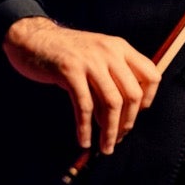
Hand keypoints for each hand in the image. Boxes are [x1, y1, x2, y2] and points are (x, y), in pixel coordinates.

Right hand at [2, 16, 161, 154]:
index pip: (151, 75)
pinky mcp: (69, 70)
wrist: (33, 38)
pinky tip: (83, 139)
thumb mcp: (97, 55)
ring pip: (111, 103)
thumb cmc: (67, 53)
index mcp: (120, 47)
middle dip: (128, 123)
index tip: (135, 116)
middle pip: (132, 94)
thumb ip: (113, 76)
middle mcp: (109, 51)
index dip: (148, 100)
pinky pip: (84, 106)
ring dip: (109, 131)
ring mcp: (90, 60)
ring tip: (105, 147)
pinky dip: (85, 127)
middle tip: (118, 138)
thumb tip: (125, 115)